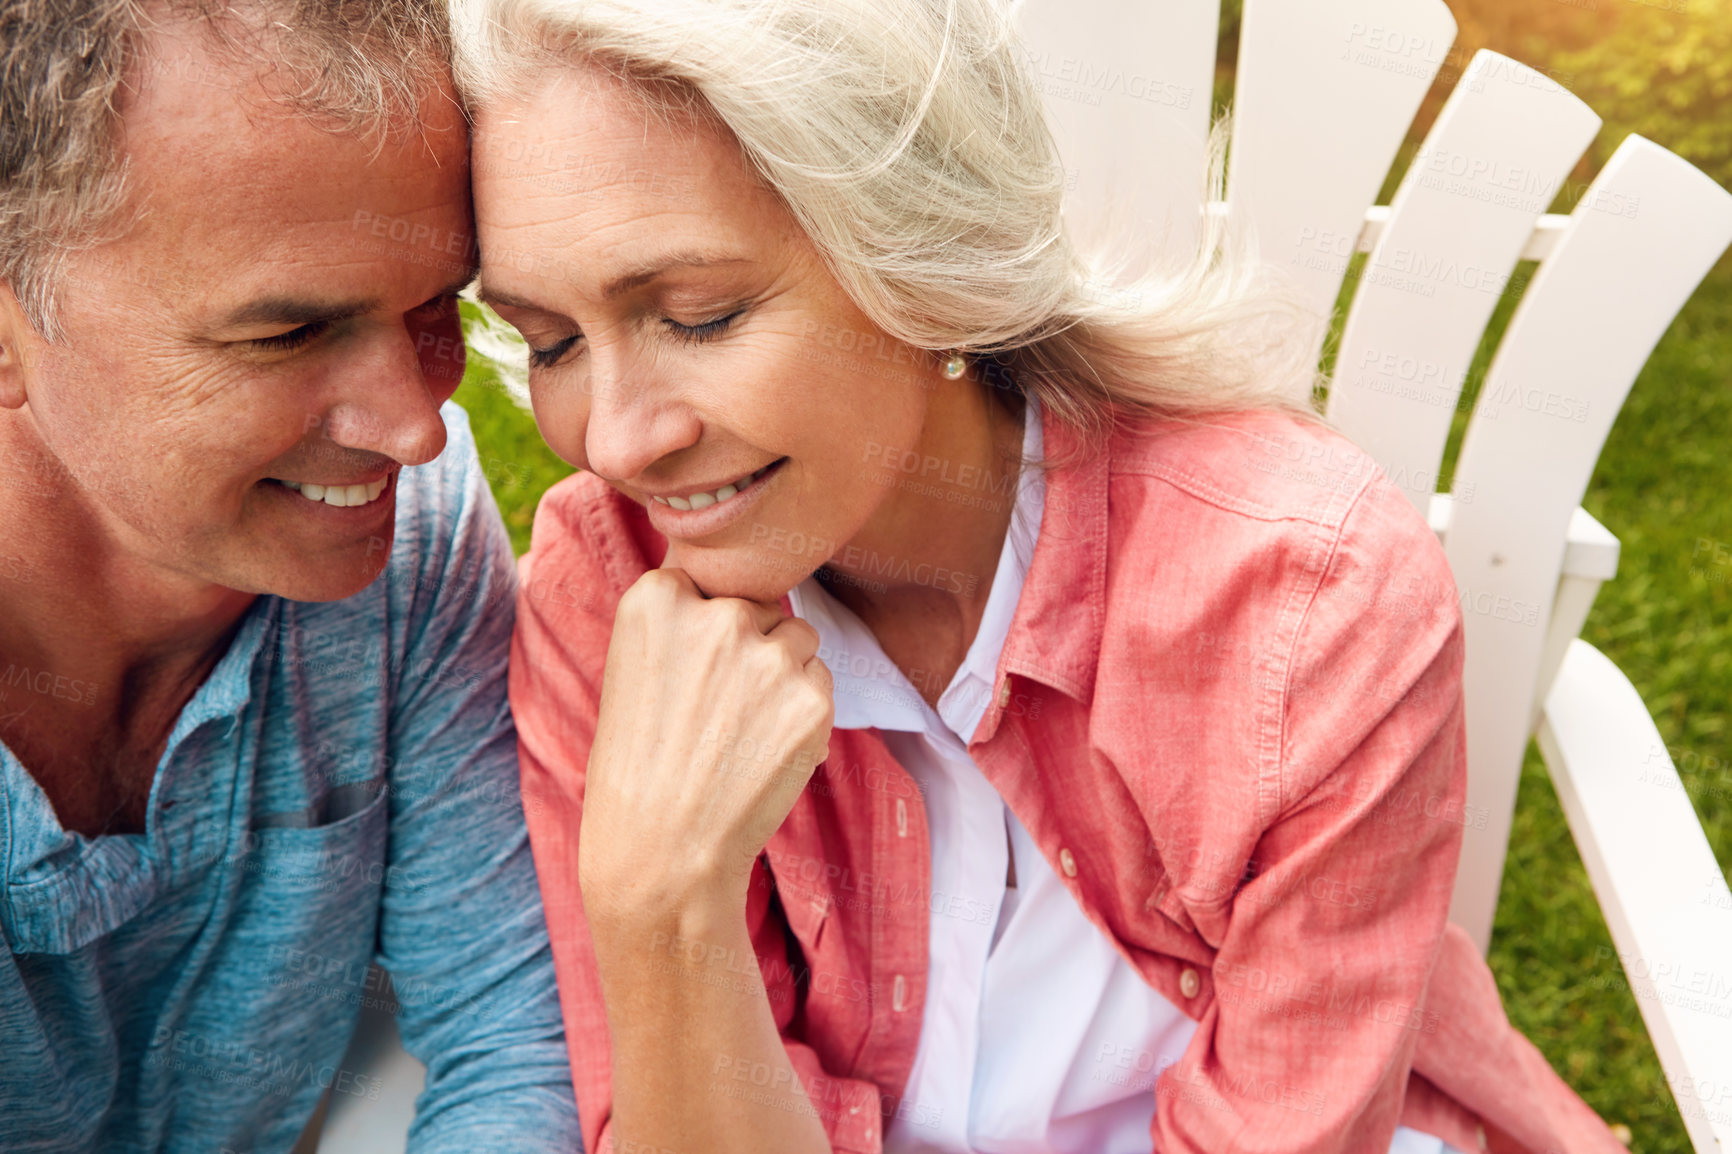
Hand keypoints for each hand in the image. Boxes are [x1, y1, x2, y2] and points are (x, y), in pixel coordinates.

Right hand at [579, 567, 833, 925]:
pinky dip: (804, 715)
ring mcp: (768, 657)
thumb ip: (683, 621)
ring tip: (740, 734)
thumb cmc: (640, 766)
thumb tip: (747, 591)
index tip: (686, 676)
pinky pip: (821, 683)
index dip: (705, 633)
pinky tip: (765, 754)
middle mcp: (717, 616)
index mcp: (657, 598)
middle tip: (715, 715)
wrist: (658, 852)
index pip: (710, 582)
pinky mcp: (811, 698)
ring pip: (798, 641)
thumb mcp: (634, 670)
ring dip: (783, 676)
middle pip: (759, 608)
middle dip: (748, 650)